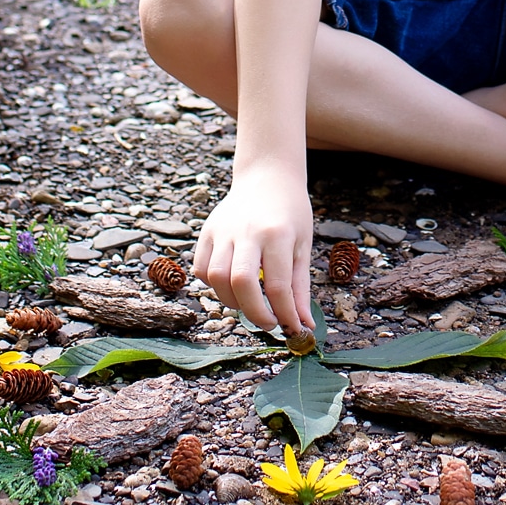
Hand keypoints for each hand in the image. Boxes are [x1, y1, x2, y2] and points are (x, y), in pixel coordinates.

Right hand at [192, 164, 314, 335]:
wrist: (267, 175)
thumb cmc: (291, 211)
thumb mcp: (303, 245)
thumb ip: (300, 287)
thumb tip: (302, 325)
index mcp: (277, 233)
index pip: (277, 286)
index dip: (284, 315)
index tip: (291, 329)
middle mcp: (247, 231)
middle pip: (241, 282)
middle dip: (254, 313)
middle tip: (268, 323)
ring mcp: (223, 230)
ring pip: (216, 277)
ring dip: (231, 301)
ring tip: (250, 302)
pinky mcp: (207, 231)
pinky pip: (202, 268)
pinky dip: (214, 285)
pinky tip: (231, 285)